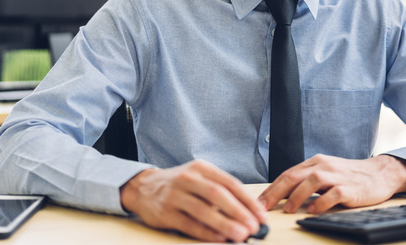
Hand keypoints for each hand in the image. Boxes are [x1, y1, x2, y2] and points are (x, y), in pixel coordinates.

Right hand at [120, 160, 266, 241]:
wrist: (144, 187)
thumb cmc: (179, 185)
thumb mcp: (199, 178)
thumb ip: (220, 191)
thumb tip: (248, 212)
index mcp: (201, 168)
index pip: (230, 183)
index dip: (247, 200)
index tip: (261, 214)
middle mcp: (188, 179)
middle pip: (217, 194)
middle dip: (239, 211)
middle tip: (253, 226)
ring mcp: (175, 195)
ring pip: (203, 210)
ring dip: (224, 223)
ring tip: (240, 234)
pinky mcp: (166, 212)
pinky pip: (189, 224)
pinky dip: (206, 232)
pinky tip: (219, 238)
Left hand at [258, 154, 405, 213]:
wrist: (379, 173)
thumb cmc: (350, 176)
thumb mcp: (325, 173)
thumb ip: (306, 181)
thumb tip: (282, 195)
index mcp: (315, 162)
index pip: (287, 174)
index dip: (271, 189)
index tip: (259, 202)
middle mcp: (323, 166)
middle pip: (294, 176)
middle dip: (276, 192)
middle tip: (264, 207)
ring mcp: (337, 176)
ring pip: (311, 182)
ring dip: (297, 196)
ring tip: (288, 209)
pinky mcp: (350, 188)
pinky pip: (333, 194)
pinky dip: (321, 202)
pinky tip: (313, 211)